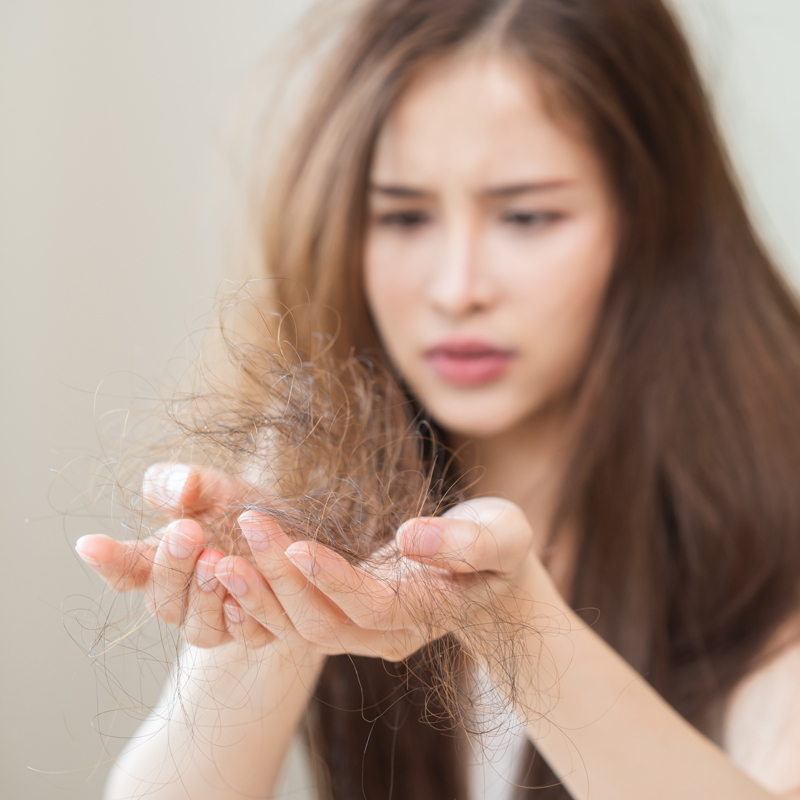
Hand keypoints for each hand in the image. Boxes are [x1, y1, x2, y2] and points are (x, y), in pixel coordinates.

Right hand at [74, 463, 267, 648]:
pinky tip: (247, 594)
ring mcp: (218, 621)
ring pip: (199, 628)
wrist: (299, 534)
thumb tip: (179, 490)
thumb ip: (188, 482)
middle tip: (187, 531)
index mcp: (162, 562)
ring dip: (205, 595)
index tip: (90, 544)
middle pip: (161, 600)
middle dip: (171, 566)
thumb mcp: (218, 486)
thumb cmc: (247, 510)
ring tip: (217, 558)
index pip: (124, 570)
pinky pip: (245, 636)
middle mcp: (184, 599)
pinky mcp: (257, 632)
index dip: (107, 561)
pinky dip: (244, 619)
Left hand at [218, 497, 542, 660]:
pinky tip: (229, 571)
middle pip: (324, 623)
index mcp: (425, 614)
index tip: (296, 543)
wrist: (489, 568)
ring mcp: (361, 630)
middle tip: (248, 525)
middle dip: (282, 580)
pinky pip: (292, 621)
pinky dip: (259, 601)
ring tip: (221, 555)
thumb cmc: (500, 545)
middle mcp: (386, 634)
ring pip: (299, 629)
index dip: (332, 579)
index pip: (371, 606)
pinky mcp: (342, 614)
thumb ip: (465, 542)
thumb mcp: (501, 535)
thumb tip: (411, 537)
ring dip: (260, 595)